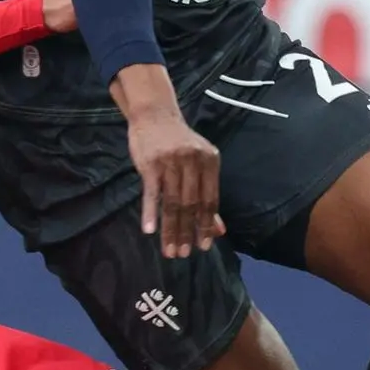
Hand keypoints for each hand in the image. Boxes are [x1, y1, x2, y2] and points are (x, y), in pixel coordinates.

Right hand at [126, 102, 223, 258]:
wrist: (155, 115)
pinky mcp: (151, 163)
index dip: (207, 225)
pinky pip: (152, 193)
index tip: (204, 247)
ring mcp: (172, 162)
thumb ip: (207, 196)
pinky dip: (151, 213)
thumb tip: (219, 230)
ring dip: (170, 229)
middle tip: (184, 254)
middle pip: (191, 205)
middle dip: (188, 232)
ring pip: (172, 203)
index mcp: (210, 161)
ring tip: (169, 250)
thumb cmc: (178, 143)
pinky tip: (150, 230)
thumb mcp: (198, 164)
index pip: (210, 200)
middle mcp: (193, 161)